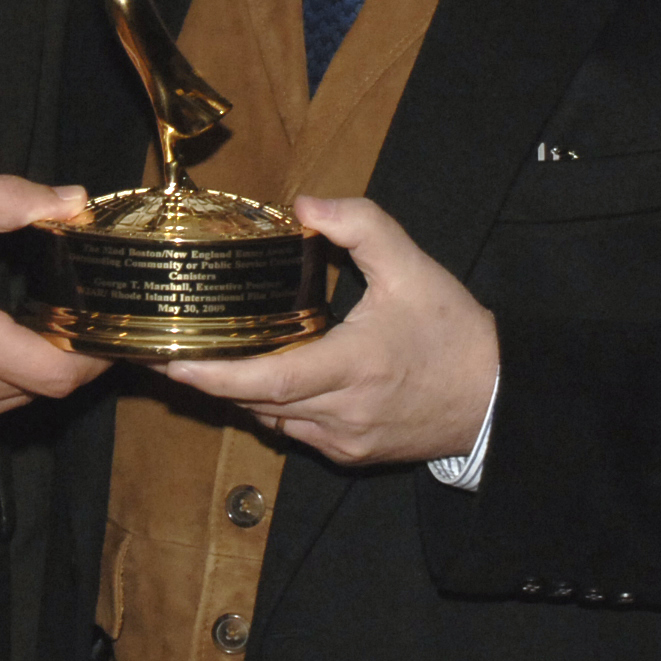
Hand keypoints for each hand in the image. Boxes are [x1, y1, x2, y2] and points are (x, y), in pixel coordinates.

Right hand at [0, 175, 106, 425]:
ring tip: (59, 316)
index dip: (101, 353)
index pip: (61, 373)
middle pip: (51, 388)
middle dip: (80, 351)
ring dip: (48, 364)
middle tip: (94, 305)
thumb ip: (5, 200)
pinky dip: (17, 374)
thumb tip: (72, 202)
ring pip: (25, 399)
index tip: (115, 317)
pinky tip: (15, 334)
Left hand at [161, 195, 495, 466]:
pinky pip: (295, 431)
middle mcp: (342, 412)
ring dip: (240, 393)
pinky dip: (272, 406)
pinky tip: (264, 376)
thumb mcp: (412, 265)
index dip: (215, 374)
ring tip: (205, 358)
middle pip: (256, 402)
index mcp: (354, 366)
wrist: (496, 397)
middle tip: (164, 351)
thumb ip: (360, 224)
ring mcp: (344, 440)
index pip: (269, 380)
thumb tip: (303, 207)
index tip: (171, 359)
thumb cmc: (453, 331)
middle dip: (208, 380)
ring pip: (271, 420)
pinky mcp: (350, 454)